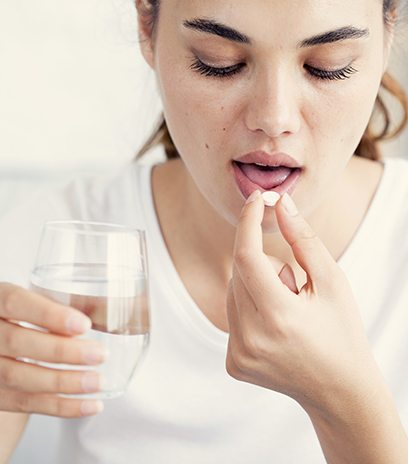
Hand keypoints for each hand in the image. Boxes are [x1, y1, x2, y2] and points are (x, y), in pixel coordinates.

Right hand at [0, 283, 105, 416]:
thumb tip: (105, 309)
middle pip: (17, 342)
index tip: (84, 324)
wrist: (2, 338)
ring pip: (18, 377)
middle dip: (62, 351)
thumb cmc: (26, 314)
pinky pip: (24, 404)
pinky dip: (61, 407)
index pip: (15, 303)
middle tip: (100, 354)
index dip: (49, 315)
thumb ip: (60, 303)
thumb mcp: (36, 299)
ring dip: (64, 383)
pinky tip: (90, 406)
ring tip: (98, 382)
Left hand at [226, 190, 381, 413]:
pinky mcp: (233, 363)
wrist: (339, 390)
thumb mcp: (332, 281)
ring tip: (287, 311)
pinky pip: (231, 316)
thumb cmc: (342, 331)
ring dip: (256, 287)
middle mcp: (251, 338)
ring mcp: (238, 354)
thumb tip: (280, 204)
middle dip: (264, 265)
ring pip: (233, 292)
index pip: (246, 256)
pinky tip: (276, 328)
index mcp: (278, 317)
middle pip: (239, 272)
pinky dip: (250, 309)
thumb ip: (303, 240)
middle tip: (294, 287)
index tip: (256, 199)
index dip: (248, 222)